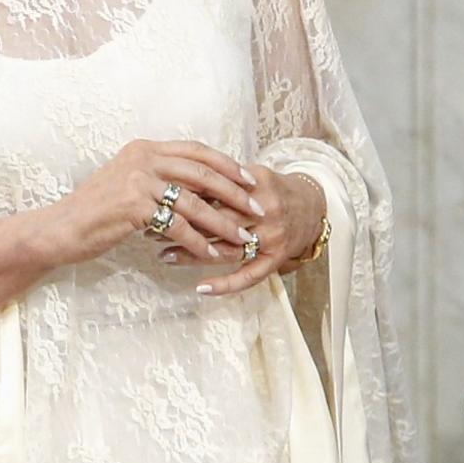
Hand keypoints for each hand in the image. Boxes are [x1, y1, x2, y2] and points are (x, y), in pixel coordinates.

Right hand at [47, 140, 265, 267]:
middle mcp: (142, 158)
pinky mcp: (134, 206)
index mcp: (144, 148)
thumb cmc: (96, 211)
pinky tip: (210, 255)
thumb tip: (199, 189)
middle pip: (202, 173)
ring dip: (223, 224)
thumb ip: (158, 178)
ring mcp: (137, 180)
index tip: (250, 180)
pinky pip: (178, 226)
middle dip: (235, 194)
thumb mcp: (127, 184)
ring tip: (243, 239)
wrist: (62, 228)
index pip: (196, 150)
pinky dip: (198, 243)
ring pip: (194, 203)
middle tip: (257, 211)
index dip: (227, 164)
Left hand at [164, 166, 328, 295]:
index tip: (154, 202)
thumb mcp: (249, 174)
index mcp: (255, 184)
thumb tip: (174, 177)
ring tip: (163, 254)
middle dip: (180, 225)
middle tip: (150, 228)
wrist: (313, 206)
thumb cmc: (270, 189)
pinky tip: (200, 289)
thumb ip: (217, 176)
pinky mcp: (276, 259)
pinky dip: (225, 285)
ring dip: (191, 254)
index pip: (212, 191)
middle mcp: (265, 211)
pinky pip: (249, 276)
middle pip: (215, 220)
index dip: (181, 197)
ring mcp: (272, 237)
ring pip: (226, 249)